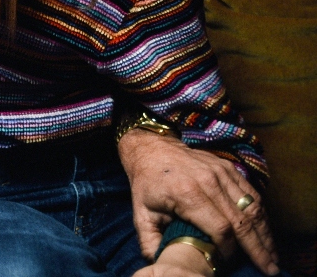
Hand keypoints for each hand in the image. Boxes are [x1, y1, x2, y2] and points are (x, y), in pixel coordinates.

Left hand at [118, 128, 277, 274]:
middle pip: (242, 221)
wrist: (152, 149)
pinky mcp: (229, 168)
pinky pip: (252, 195)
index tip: (227, 263)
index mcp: (186, 194)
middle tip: (269, 269)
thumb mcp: (141, 213)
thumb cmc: (147, 184)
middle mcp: (208, 182)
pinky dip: (262, 216)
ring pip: (252, 208)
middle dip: (257, 249)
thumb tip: (160, 262)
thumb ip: (150, 240)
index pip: (220, 228)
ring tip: (272, 256)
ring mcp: (221, 173)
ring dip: (265, 234)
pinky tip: (265, 233)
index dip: (228, 250)